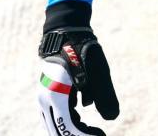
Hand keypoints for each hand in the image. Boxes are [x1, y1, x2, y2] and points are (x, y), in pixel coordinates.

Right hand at [38, 6, 118, 135]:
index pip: (68, 129)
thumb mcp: (98, 71)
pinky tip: (86, 121)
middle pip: (59, 131)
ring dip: (74, 130)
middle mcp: (45, 101)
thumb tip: (112, 118)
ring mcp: (44, 98)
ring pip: (57, 125)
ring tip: (95, 131)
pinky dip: (71, 122)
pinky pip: (57, 116)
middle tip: (98, 134)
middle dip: (77, 135)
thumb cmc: (82, 49)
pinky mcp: (49, 95)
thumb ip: (105, 95)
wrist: (65, 31)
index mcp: (56, 97)